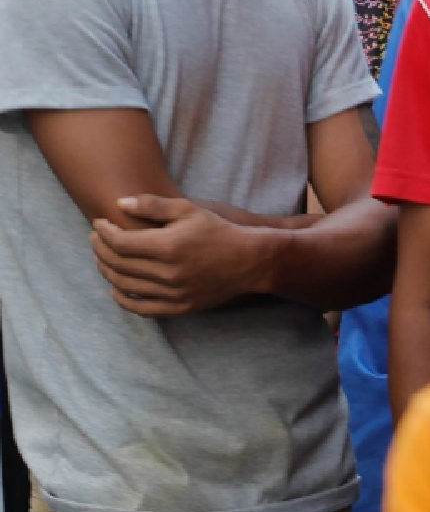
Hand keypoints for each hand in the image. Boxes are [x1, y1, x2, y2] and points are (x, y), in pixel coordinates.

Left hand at [91, 196, 267, 316]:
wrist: (250, 261)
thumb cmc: (219, 231)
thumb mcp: (190, 210)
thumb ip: (154, 205)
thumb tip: (120, 203)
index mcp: (168, 245)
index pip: (120, 242)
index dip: (104, 232)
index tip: (99, 224)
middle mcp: (167, 272)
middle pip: (118, 263)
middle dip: (101, 249)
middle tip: (96, 238)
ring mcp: (172, 292)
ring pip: (125, 285)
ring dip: (107, 271)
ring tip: (103, 258)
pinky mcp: (178, 307)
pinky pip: (140, 307)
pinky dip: (122, 299)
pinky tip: (116, 288)